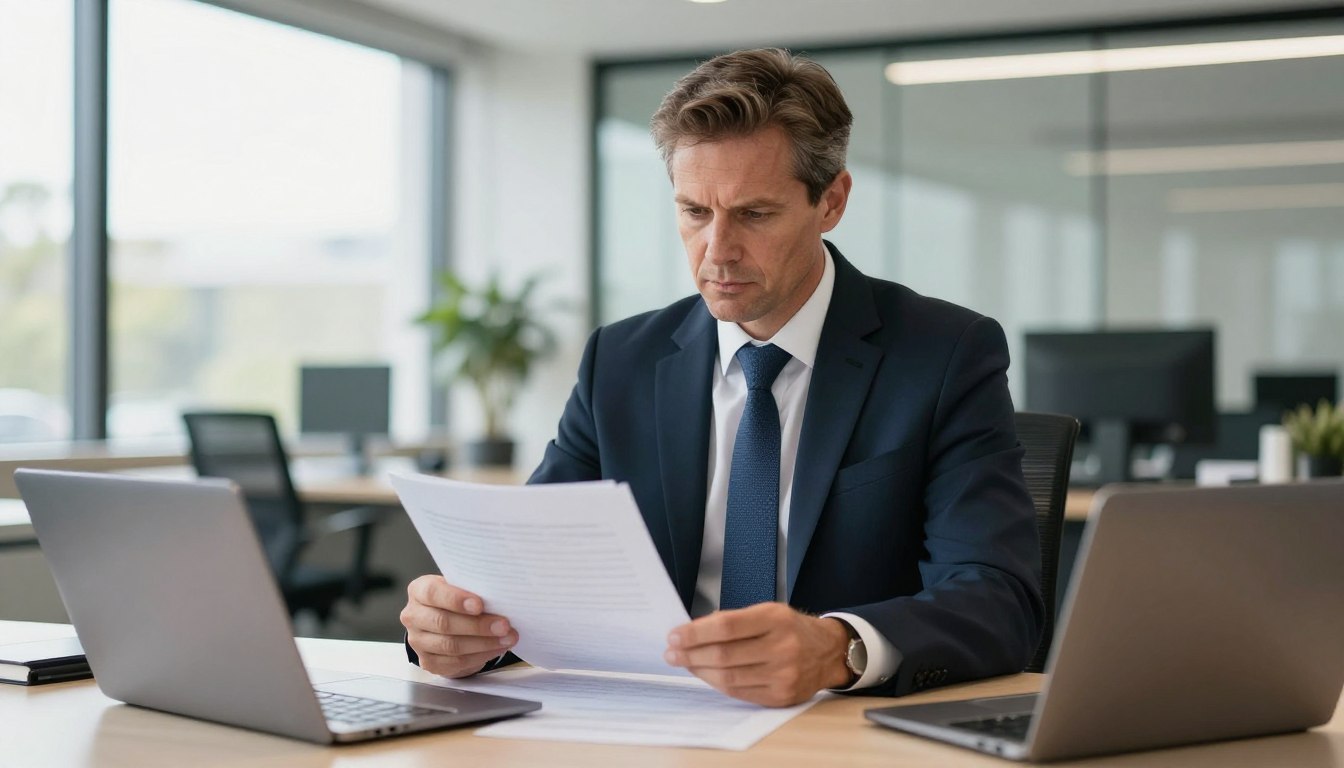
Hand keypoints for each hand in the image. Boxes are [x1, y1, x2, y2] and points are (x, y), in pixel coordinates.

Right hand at [400, 575, 517, 677]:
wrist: (448, 623)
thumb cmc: (457, 600)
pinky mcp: (428, 662)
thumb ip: (472, 589)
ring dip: (484, 643)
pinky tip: (496, 649)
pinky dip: (480, 656)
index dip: (456, 600)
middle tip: (504, 625)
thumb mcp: (461, 587)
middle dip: (478, 625)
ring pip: (451, 645)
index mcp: (419, 591)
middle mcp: (413, 616)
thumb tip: (499, 596)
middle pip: (443, 623)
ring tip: (507, 638)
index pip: (433, 593)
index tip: (479, 605)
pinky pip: (455, 662)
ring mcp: (418, 642)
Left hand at [663, 602, 850, 706]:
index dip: (695, 633)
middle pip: (724, 654)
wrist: (827, 652)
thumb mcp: (767, 611)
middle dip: (691, 654)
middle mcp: (782, 647)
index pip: (726, 627)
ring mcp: (783, 675)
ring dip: (700, 671)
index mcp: (775, 619)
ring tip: (684, 664)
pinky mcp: (781, 696)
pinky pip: (739, 692)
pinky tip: (706, 674)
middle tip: (672, 653)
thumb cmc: (790, 628)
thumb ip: (732, 620)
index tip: (674, 635)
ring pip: (728, 677)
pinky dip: (717, 684)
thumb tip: (692, 631)